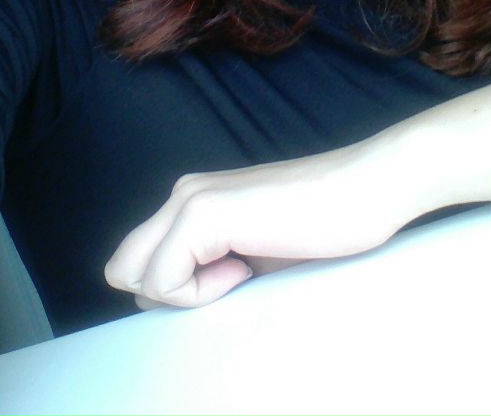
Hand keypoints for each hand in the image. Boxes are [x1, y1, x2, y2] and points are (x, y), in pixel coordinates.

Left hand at [104, 139, 398, 308]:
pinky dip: (198, 293)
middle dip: (166, 295)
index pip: (139, 262)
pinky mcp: (202, 214)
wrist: (368, 188)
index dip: (176, 292)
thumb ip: (215, 265)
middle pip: (123, 268)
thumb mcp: (258, 251)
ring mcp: (188, 200)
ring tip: (240, 273)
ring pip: (132, 276)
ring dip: (182, 294)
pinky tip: (245, 268)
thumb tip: (180, 301)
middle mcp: (182, 194)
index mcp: (193, 200)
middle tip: (228, 283)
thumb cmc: (328, 224)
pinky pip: (162, 281)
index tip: (230, 281)